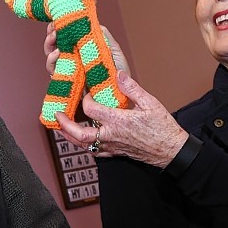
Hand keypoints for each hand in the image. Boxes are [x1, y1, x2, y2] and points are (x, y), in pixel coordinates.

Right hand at [45, 24, 128, 75]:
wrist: (117, 97)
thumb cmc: (117, 76)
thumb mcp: (115, 52)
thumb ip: (105, 37)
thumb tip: (95, 23)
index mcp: (83, 51)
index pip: (68, 37)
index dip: (61, 27)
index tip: (59, 19)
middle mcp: (73, 60)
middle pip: (55, 45)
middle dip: (51, 34)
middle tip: (53, 27)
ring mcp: (68, 71)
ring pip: (51, 56)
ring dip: (49, 45)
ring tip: (54, 37)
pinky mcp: (65, 83)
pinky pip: (53, 71)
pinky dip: (52, 61)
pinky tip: (57, 53)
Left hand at [56, 69, 188, 167]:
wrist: (171, 150)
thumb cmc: (162, 127)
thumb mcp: (150, 102)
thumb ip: (131, 88)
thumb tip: (118, 74)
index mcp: (118, 121)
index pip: (91, 110)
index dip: (86, 99)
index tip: (88, 93)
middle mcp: (111, 136)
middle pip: (80, 134)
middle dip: (65, 125)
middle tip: (57, 116)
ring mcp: (112, 147)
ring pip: (84, 145)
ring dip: (70, 136)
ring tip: (62, 128)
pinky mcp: (115, 153)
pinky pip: (94, 152)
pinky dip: (84, 145)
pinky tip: (81, 139)